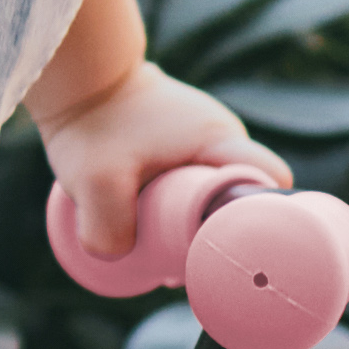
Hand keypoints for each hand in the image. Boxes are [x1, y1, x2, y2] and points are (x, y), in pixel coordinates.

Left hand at [42, 58, 277, 272]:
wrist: (77, 81)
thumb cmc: (93, 124)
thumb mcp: (94, 181)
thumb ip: (107, 228)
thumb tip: (120, 260)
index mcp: (220, 142)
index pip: (271, 183)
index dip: (262, 221)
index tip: (228, 253)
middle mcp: (222, 141)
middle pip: (241, 200)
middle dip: (216, 237)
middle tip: (180, 268)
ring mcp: (204, 142)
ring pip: (213, 196)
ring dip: (191, 226)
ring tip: (159, 255)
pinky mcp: (182, 146)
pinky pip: (194, 186)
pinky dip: (177, 210)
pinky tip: (150, 232)